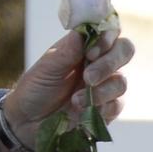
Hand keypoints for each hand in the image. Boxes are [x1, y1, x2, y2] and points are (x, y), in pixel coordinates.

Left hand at [2, 29, 133, 136]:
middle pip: (124, 51)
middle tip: (88, 77)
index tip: (91, 51)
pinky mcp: (107, 109)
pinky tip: (81, 109)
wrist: (28, 120)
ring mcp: (105, 85)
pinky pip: (117, 104)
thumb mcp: (46, 67)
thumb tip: (83, 32)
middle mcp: (100, 63)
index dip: (107, 37)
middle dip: (109, 63)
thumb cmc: (36, 88)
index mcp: (85, 47)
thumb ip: (67, 51)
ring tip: (75, 99)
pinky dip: (101, 106)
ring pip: (121, 81)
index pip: (109, 31)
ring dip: (101, 90)